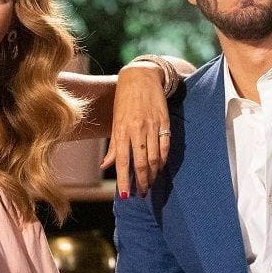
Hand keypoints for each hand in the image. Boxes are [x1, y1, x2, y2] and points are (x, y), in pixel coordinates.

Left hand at [101, 61, 171, 197]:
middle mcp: (137, 130)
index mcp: (121, 130)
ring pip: (154, 158)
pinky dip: (163, 160)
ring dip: (153, 174)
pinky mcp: (164, 122)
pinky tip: (159, 167)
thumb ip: (113, 146)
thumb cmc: (124, 100)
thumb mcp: (115, 121)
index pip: (122, 161)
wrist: (141, 77)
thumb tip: (105, 166)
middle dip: (142, 181)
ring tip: (150, 183)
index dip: (125, 180)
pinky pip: (165, 147)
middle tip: (142, 193)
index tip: (127, 195)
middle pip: (141, 163)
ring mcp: (152, 126)